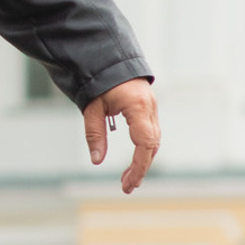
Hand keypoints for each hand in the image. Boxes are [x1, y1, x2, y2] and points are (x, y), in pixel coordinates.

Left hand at [84, 79, 159, 193]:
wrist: (110, 57)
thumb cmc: (99, 80)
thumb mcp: (92, 107)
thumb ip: (94, 134)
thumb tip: (96, 160)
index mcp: (138, 107)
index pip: (145, 143)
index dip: (139, 166)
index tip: (130, 183)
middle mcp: (150, 108)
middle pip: (151, 145)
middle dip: (140, 168)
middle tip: (126, 187)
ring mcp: (152, 108)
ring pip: (153, 141)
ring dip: (142, 160)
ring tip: (128, 179)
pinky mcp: (149, 109)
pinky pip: (150, 133)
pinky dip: (143, 149)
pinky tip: (134, 162)